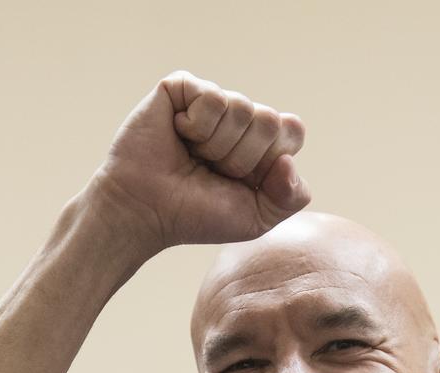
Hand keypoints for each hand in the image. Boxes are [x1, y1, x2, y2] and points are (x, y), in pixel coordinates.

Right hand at [90, 69, 310, 251]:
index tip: (242, 182)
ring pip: (242, 108)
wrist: (147, 211)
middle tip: (212, 171)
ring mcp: (211, 100)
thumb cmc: (197, 215)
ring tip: (192, 156)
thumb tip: (289, 160)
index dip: (270, 162)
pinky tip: (178, 135)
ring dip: (216, 146)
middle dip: (242, 158)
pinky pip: (212, 97)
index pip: (292, 131)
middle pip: (270, 121)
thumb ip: (291, 197)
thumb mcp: (256, 219)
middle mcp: (239, 118)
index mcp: (261, 144)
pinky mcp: (182, 87)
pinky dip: (196, 126)